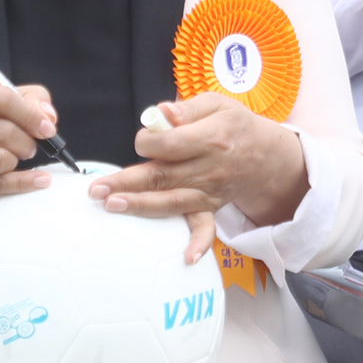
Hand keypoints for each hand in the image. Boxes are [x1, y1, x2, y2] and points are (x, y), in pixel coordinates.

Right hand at [0, 80, 58, 243]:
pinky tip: (39, 180)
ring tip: (13, 157)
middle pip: (5, 133)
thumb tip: (48, 117)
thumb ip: (30, 99)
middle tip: (29, 146)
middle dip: (27, 142)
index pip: (4, 100)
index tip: (48, 129)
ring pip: (2, 160)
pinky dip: (23, 183)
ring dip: (17, 161)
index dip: (32, 116)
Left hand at [89, 93, 308, 236]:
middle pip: (163, 176)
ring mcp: (210, 191)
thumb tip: (161, 115)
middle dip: (126, 182)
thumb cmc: (234, 125)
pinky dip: (199, 243)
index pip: (169, 144)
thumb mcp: (216, 104)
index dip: (148, 141)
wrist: (266, 155)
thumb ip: (187, 109)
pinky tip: (187, 258)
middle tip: (97, 188)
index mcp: (211, 138)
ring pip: (171, 201)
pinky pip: (205, 228)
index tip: (142, 140)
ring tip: (112, 206)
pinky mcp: (210, 207)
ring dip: (140, 205)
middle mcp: (210, 168)